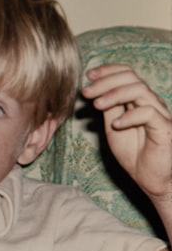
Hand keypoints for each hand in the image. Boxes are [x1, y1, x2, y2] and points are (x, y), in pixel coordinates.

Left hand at [82, 65, 171, 200]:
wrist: (150, 178)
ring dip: (114, 95)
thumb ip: (108, 108)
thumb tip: (94, 89)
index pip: (127, 74)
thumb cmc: (133, 152)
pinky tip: (115, 125)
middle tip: (86, 92)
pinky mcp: (166, 128)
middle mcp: (152, 102)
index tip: (88, 75)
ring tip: (96, 105)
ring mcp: (161, 114)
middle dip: (105, 82)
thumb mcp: (113, 127)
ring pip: (140, 91)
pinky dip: (129, 116)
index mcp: (139, 99)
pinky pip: (149, 113)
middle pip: (132, 78)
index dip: (108, 71)